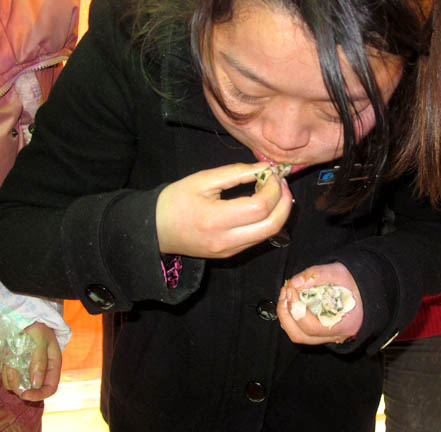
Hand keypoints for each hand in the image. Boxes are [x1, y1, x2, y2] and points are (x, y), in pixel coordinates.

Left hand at [1, 322, 61, 400]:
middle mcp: (41, 372)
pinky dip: (5, 372)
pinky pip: (8, 378)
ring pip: (17, 386)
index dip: (39, 395)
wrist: (25, 320)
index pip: (50, 389)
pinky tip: (7, 361)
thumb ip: (39, 362)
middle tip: (11, 370)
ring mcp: (28, 371)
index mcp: (53, 366)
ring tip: (9, 362)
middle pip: (31, 390)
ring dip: (10, 377)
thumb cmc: (37, 328)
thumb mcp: (41, 342)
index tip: (25, 394)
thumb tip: (36, 384)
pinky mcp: (17, 368)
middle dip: (19, 384)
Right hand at [156, 162, 293, 257]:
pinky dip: (269, 220)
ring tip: (274, 191)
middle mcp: (226, 240)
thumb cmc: (174, 201)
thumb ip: (235, 173)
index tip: (271, 173)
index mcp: (215, 219)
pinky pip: (259, 238)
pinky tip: (263, 204)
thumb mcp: (201, 180)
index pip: (260, 206)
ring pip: (270, 234)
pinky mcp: (231, 254)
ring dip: (280, 212)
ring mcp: (230, 251)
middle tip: (280, 183)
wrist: (155, 231)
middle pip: (272, 225)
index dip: (273, 188)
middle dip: (285, 202)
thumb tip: (265, 168)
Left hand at [277, 263, 362, 344]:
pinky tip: (291, 300)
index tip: (291, 288)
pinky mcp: (318, 332)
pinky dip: (290, 317)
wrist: (363, 291)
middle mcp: (334, 336)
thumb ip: (317, 274)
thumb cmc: (353, 283)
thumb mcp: (339, 272)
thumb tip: (294, 283)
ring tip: (286, 295)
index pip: (313, 327)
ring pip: (297, 335)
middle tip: (286, 291)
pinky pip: (299, 330)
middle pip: (300, 335)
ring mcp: (325, 337)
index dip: (297, 309)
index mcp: (344, 325)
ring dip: (286, 316)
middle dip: (287, 313)